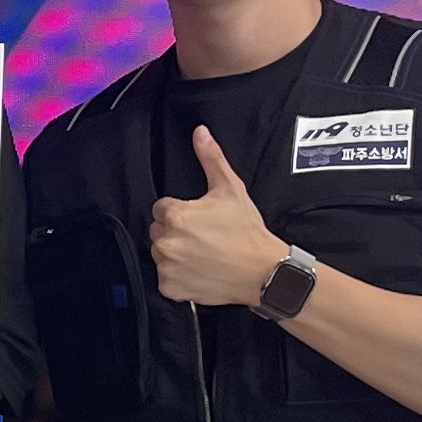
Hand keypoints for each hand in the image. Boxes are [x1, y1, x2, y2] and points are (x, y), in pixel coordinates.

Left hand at [150, 126, 288, 307]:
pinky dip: (178, 277)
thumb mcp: (231, 189)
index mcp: (176, 215)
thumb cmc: (247, 232)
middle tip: (202, 235)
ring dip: (175, 253)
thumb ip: (211, 159)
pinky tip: (199, 270)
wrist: (262, 271)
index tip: (198, 218)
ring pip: (161, 254)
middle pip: (158, 230)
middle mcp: (167, 242)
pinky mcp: (171, 287)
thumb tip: (200, 134)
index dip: (180, 211)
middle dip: (176, 231)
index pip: (162, 208)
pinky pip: (165, 279)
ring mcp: (168, 267)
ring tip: (202, 252)